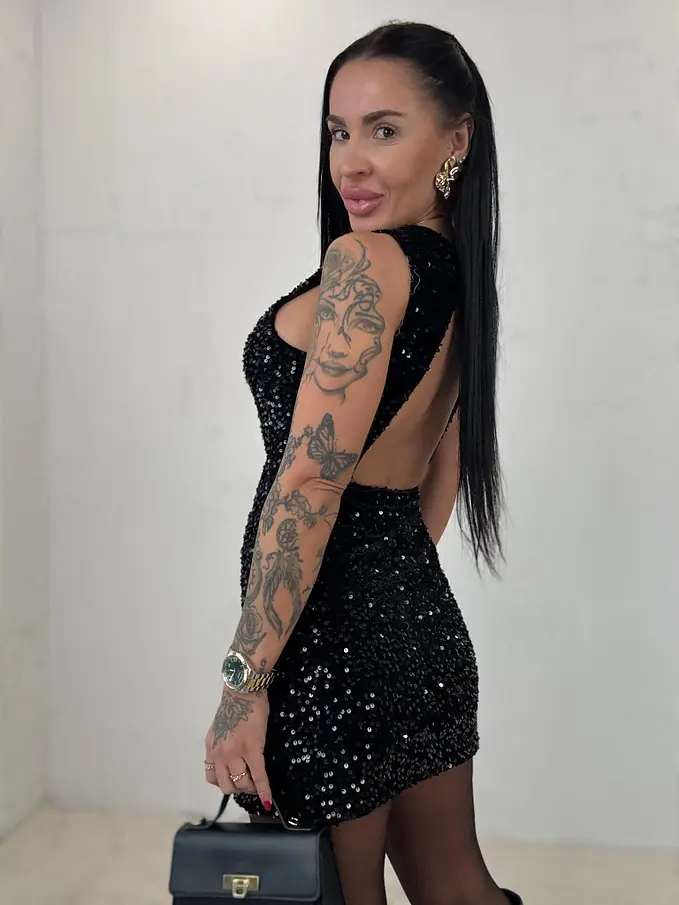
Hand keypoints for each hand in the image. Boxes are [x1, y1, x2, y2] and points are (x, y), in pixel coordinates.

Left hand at [204, 686, 271, 810]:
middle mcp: (219, 753)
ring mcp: (235, 752)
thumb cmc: (235, 706)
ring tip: (258, 786)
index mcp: (210, 748)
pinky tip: (268, 799)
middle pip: (226, 785)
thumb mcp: (219, 729)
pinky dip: (263, 789)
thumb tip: (230, 758)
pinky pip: (258, 775)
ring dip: (251, 788)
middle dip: (239, 788)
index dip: (224, 783)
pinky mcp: (252, 749)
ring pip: (241, 783)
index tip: (235, 780)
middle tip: (249, 784)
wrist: (244, 691)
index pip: (212, 777)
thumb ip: (220, 745)